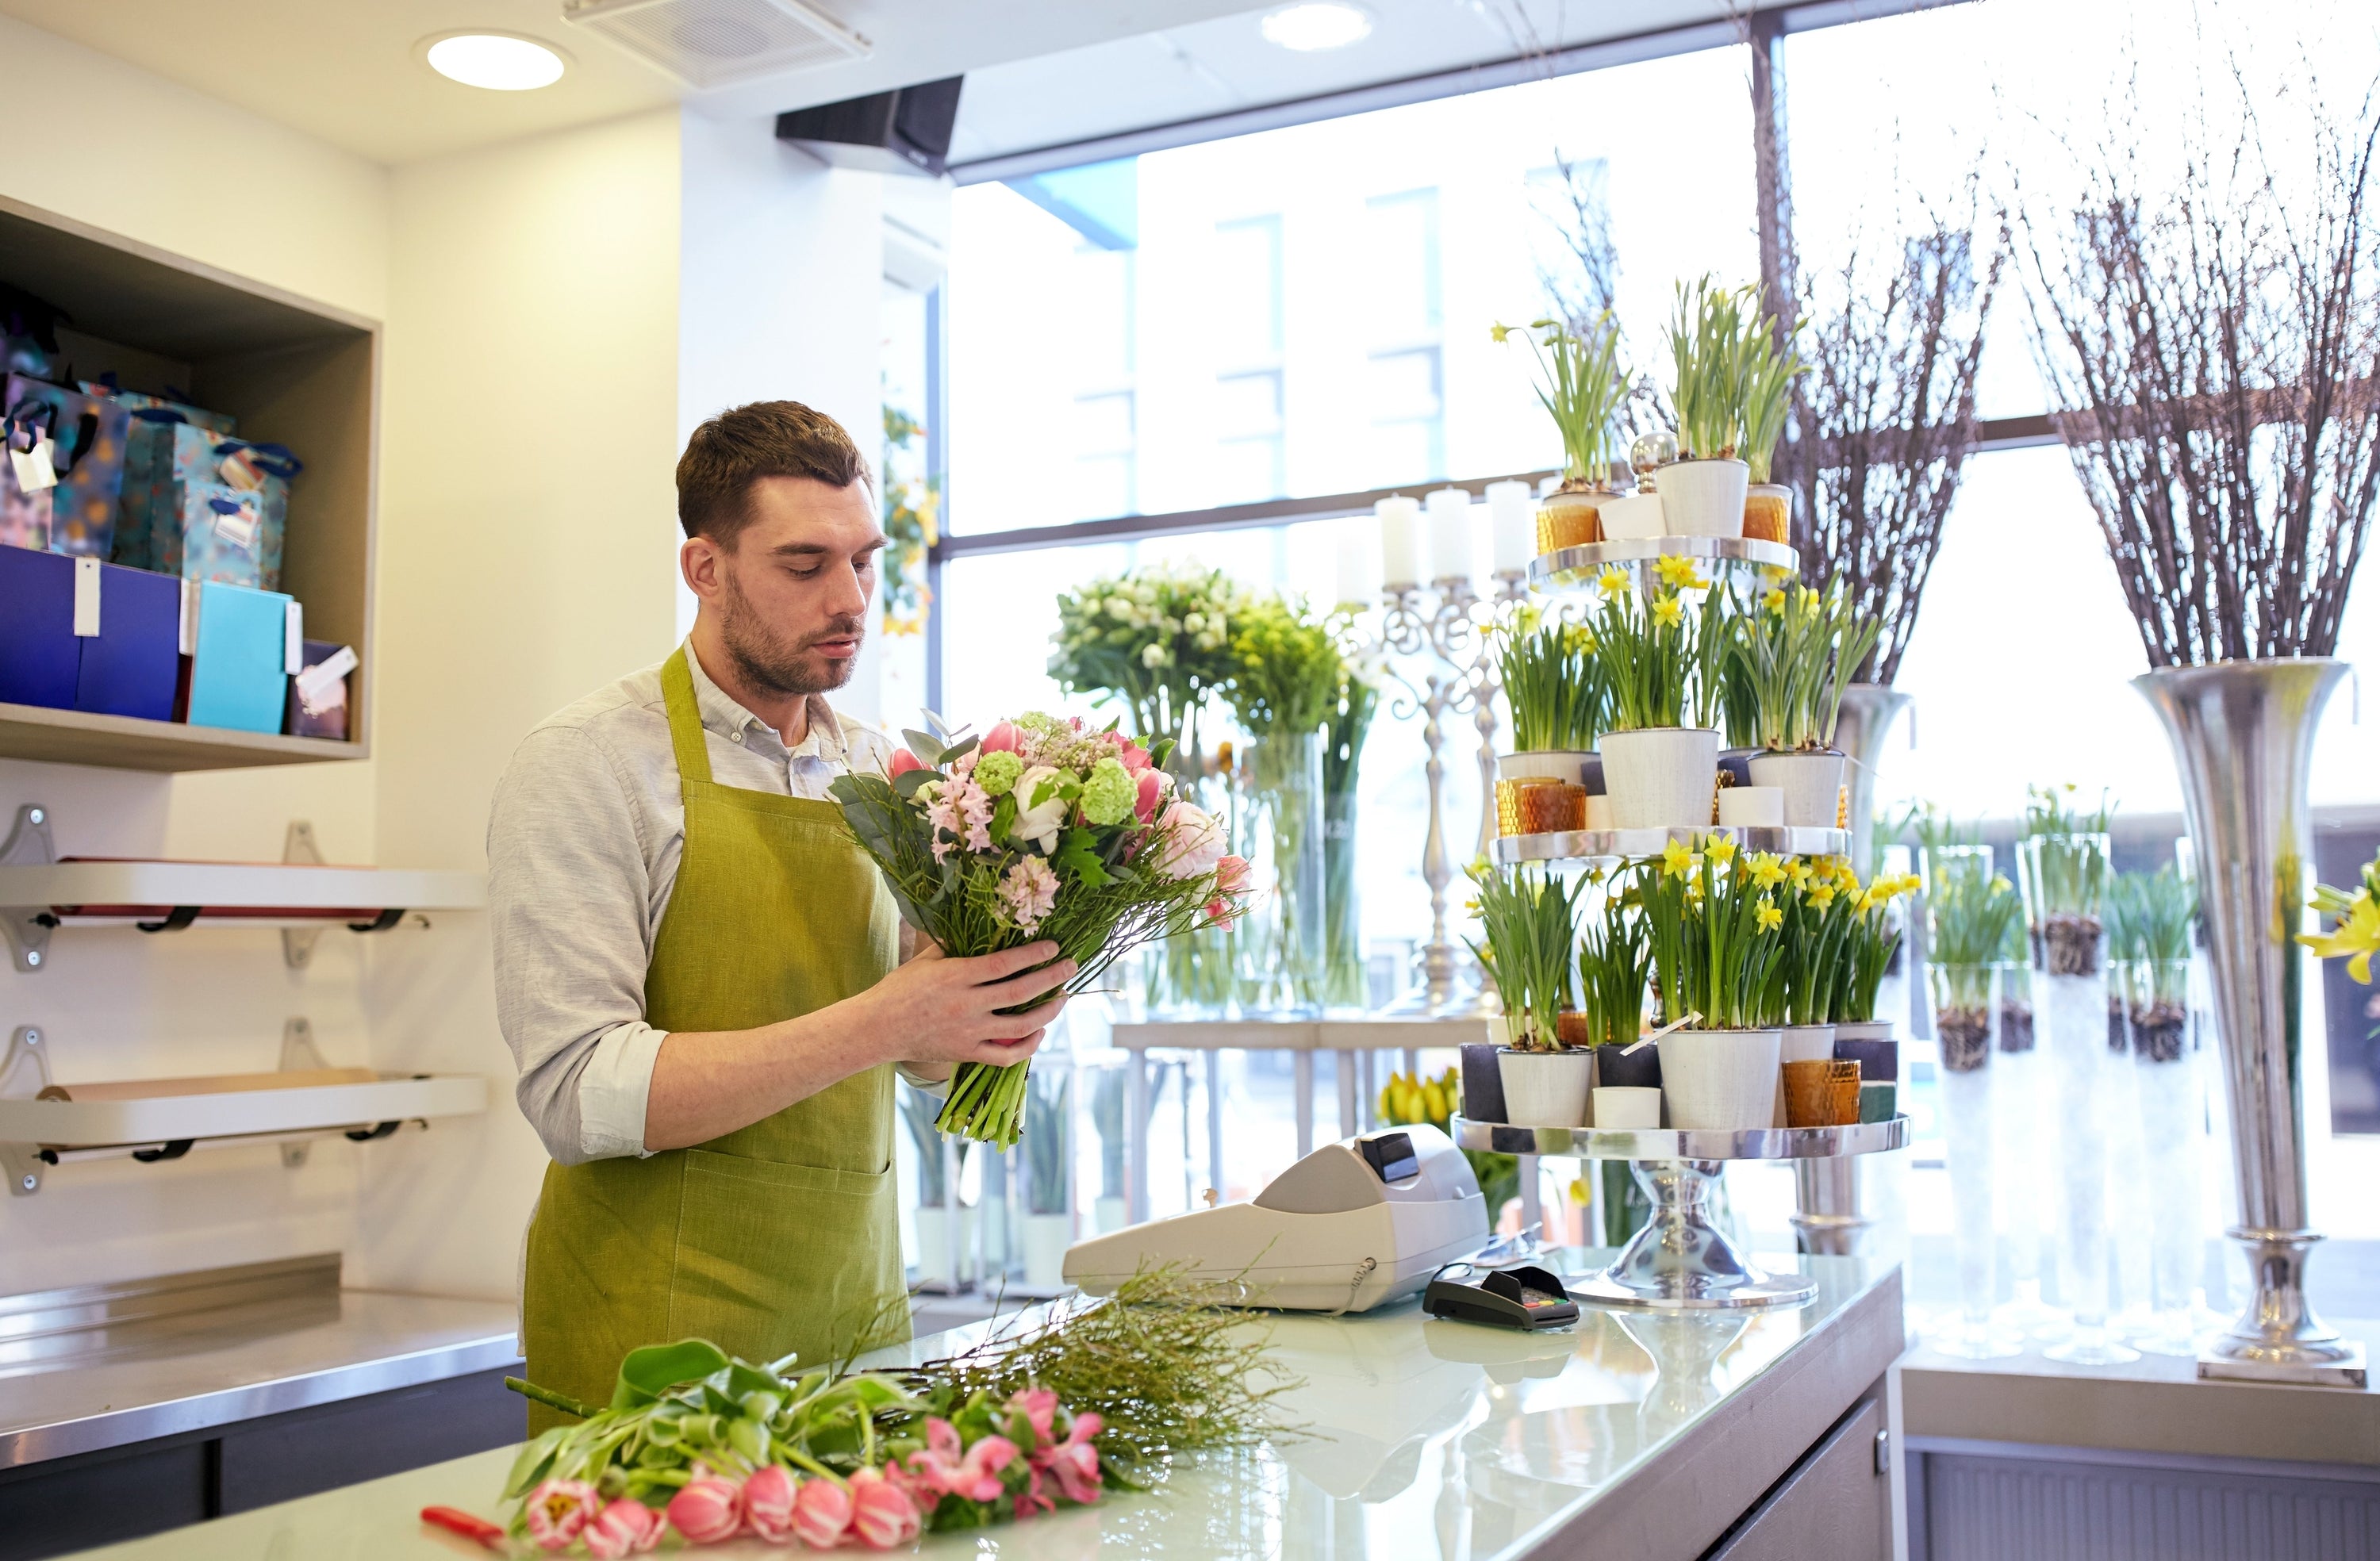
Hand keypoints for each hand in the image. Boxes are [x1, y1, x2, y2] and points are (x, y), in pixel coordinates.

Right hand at [863, 940, 1072, 1068]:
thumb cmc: (901, 988)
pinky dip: (1028, 1046)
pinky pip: (1006, 1056)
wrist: (878, 1028)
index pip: (1006, 963)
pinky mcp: (967, 1053)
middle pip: (1021, 991)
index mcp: (957, 975)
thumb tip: (982, 926)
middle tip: (1071, 967)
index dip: (1034, 954)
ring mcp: (969, 1032)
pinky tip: (1039, 1032)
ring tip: (1062, 998)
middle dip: (1052, 977)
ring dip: (1048, 1011)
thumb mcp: (926, 959)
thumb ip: (955, 945)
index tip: (1054, 946)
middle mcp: (967, 1004)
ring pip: (1021, 1025)